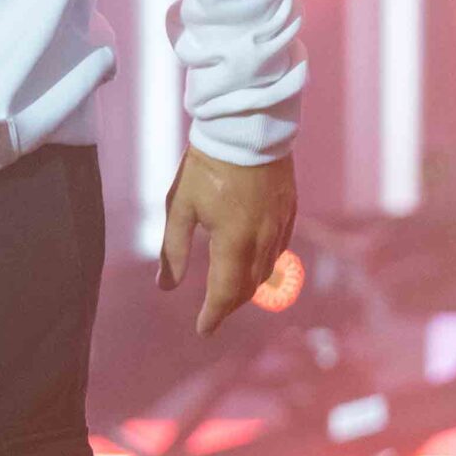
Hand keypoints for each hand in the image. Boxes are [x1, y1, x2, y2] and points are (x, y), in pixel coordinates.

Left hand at [156, 145, 296, 335]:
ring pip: (267, 270)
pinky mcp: (290, 210)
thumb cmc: (206, 163)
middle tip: (213, 314)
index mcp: (232, 240)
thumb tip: (165, 287)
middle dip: (230, 305)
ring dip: (248, 287)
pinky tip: (254, 263)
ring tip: (230, 292)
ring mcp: (280, 224)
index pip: (224, 292)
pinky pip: (281, 248)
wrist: (246, 125)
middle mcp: (262, 238)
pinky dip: (266, 264)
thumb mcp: (181, 206)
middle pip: (248, 287)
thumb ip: (173, 249)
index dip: (213, 315)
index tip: (203, 330)